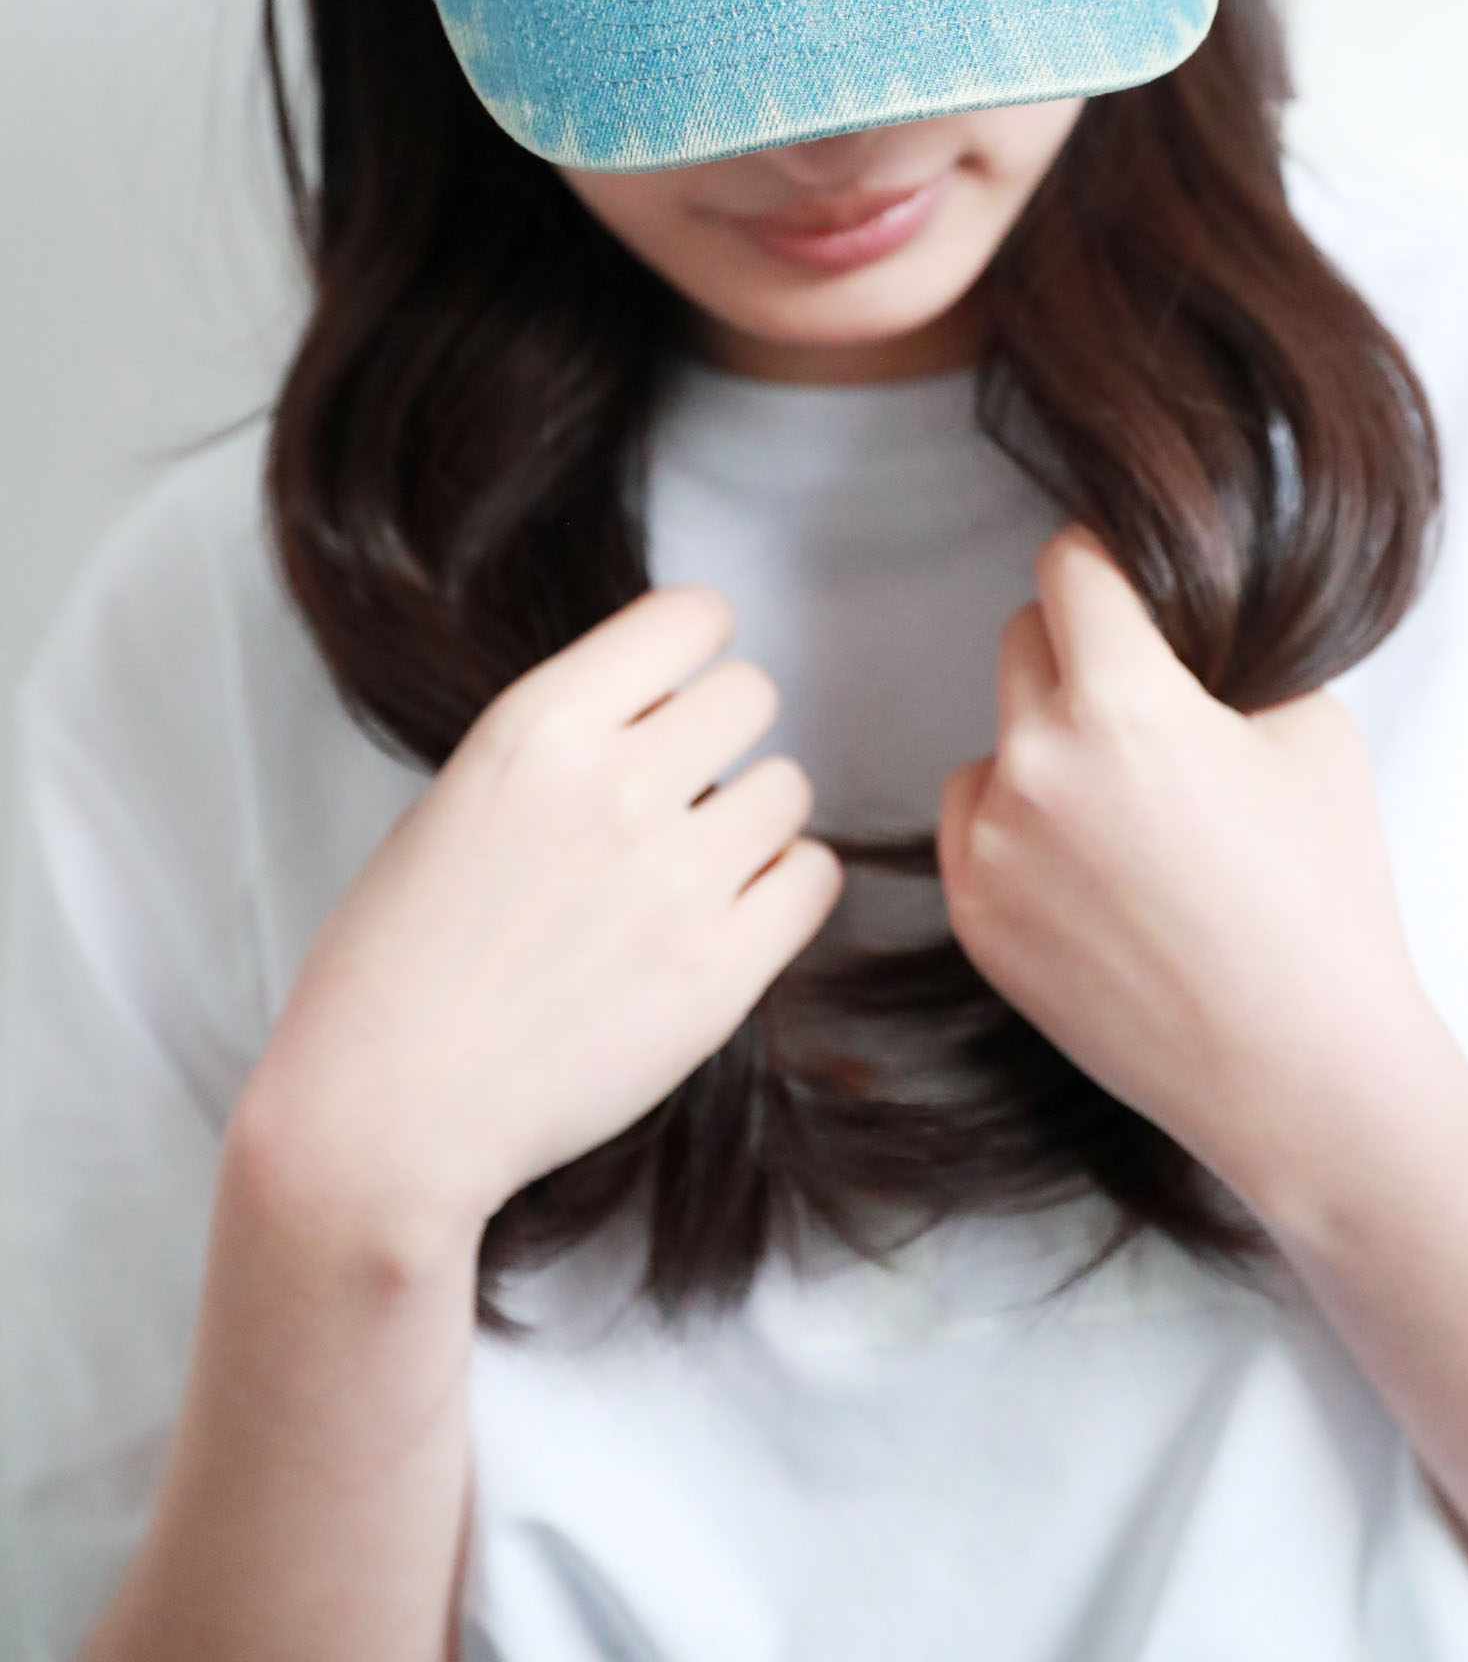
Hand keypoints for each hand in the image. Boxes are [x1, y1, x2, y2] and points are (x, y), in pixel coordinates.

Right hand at [241, 586, 839, 1257]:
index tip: (675, 690)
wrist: (387, 1118)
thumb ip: (563, 748)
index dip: (690, 652)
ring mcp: (678, 877)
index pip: (690, 616)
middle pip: (752, 693)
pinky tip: (722, 922)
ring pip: (789, 787)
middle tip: (677, 797)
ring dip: (751, 822)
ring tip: (687, 875)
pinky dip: (780, 894)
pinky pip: (813, 877)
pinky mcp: (722, 969)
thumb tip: (654, 719)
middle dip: (720, 738)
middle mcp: (617, 783)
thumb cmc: (395, 966)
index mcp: (539, 726)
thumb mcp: (458, 801)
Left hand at [938, 525, 1440, 1232]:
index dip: (1110, 567)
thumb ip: (1225, 657)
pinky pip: (975, 820)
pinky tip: (1100, 872)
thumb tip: (1171, 627)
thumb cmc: (1324, 898)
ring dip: (1045, 744)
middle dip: (1083, 653)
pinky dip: (1022, 824)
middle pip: (1026, 639)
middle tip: (1152, 709)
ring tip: (1131, 813)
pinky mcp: (974, 916)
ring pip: (996, 735)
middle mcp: (1035, 765)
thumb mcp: (1311, 729)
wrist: (1303, 1071)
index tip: (1135, 590)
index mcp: (1122, 703)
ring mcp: (990, 847)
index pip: (1069, 564)